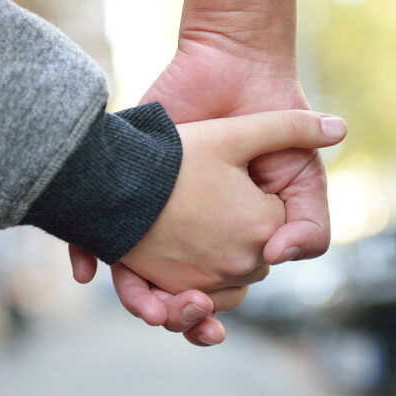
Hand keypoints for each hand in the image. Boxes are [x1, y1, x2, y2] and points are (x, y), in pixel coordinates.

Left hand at [71, 44, 326, 343]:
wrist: (237, 70)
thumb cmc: (274, 127)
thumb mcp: (302, 179)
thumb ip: (310, 224)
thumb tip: (281, 258)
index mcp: (228, 240)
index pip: (213, 296)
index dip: (205, 318)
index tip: (207, 325)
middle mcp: (187, 233)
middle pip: (172, 295)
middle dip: (172, 316)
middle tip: (175, 316)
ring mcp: (153, 214)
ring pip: (134, 277)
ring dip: (136, 301)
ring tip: (148, 308)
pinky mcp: (124, 190)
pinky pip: (95, 233)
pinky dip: (85, 256)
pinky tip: (86, 273)